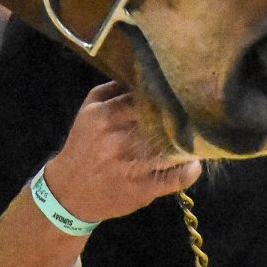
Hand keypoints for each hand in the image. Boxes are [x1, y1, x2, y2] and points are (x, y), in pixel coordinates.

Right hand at [41, 82, 201, 224]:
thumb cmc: (83, 147)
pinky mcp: (141, 190)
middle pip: (159, 122)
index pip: (143, 98)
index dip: (163, 97)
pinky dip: (188, 171)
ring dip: (187, 144)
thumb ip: (110, 91)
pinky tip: (193, 165)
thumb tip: (139, 74)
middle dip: (178, 118)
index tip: (178, 95)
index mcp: (103, 116)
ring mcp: (130, 166)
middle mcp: (117, 139)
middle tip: (195, 115)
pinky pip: (173, 179)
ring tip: (197, 138)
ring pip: (170, 149)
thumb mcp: (87, 113)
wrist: (68, 191)